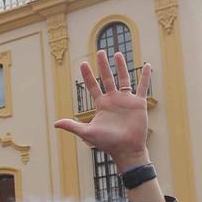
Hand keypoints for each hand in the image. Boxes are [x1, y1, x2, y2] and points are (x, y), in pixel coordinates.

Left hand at [54, 50, 150, 169]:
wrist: (126, 150)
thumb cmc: (107, 143)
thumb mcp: (88, 133)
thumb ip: (72, 126)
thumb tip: (55, 124)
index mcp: (101, 104)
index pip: (93, 86)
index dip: (88, 75)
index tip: (83, 63)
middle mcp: (113, 100)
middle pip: (107, 78)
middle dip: (103, 65)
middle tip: (100, 51)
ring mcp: (126, 100)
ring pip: (124, 79)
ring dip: (121, 66)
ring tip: (117, 53)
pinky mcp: (139, 104)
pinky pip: (142, 87)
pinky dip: (145, 77)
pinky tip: (147, 65)